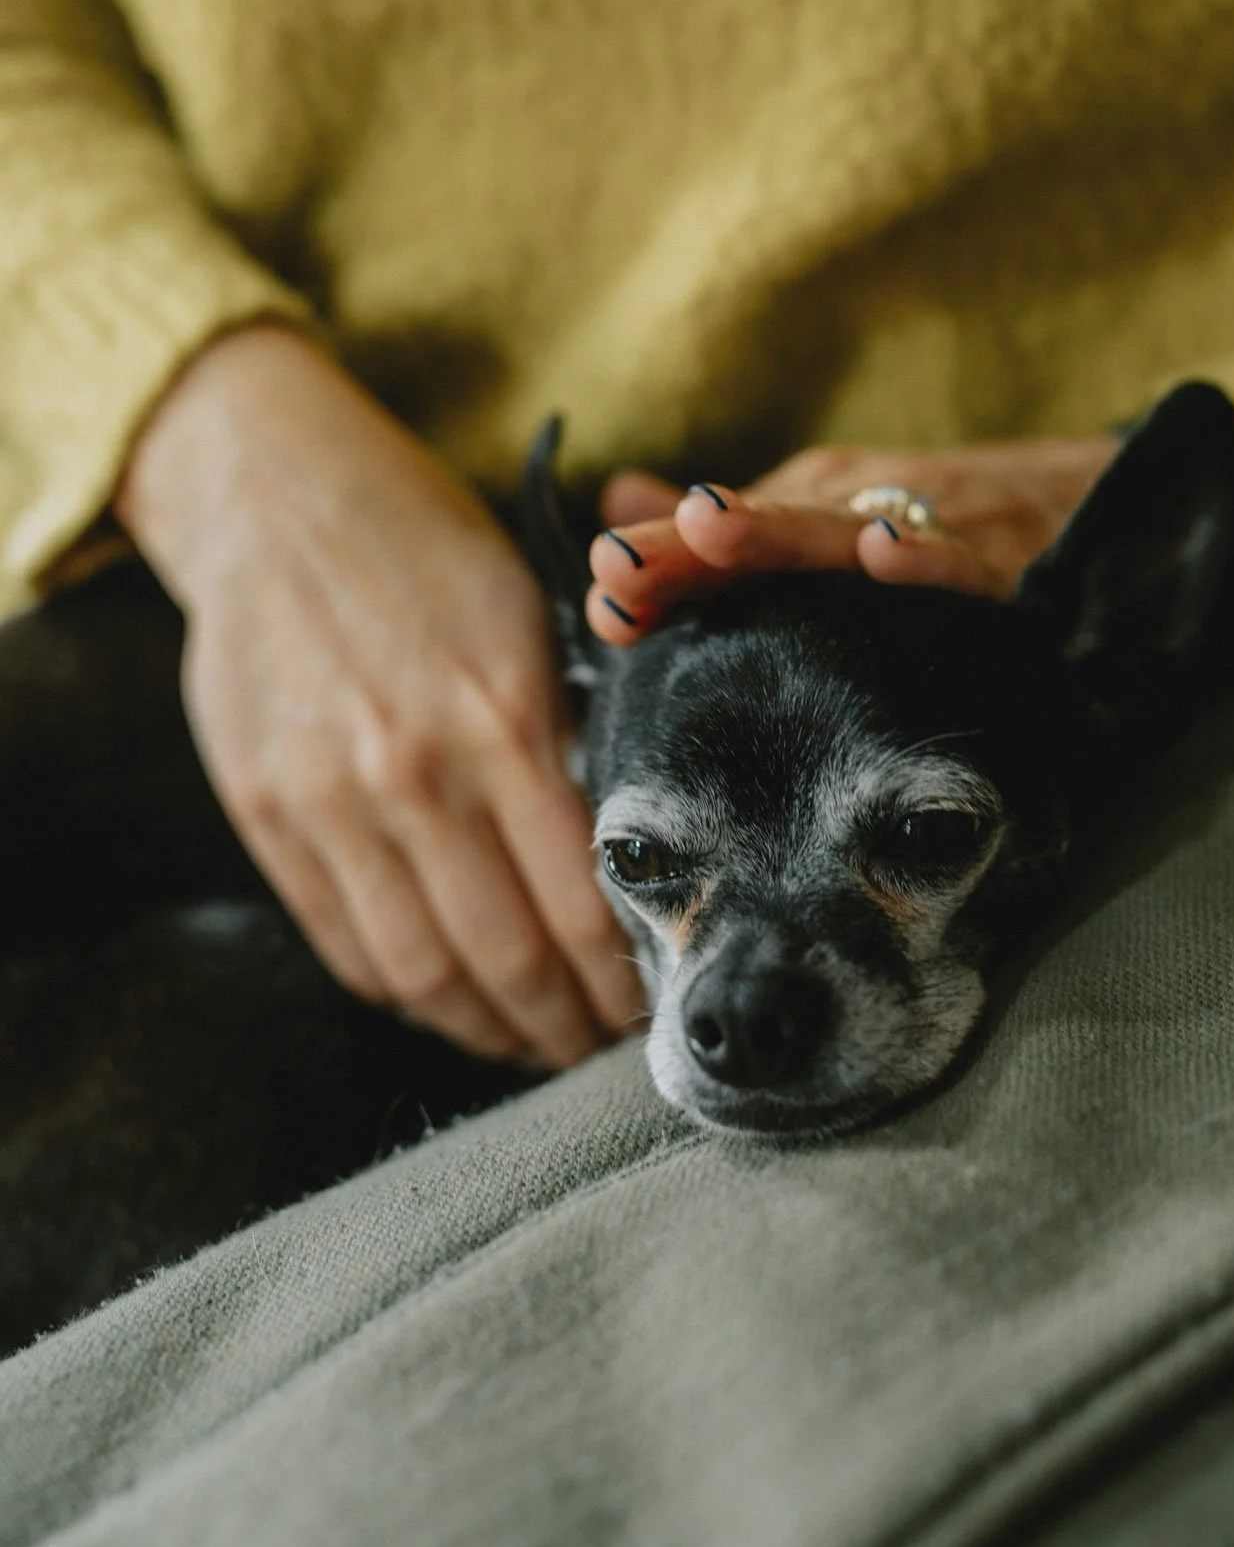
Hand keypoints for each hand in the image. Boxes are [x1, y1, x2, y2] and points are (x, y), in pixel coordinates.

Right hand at [116, 321, 639, 1066]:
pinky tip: (452, 1001)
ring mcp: (328, 801)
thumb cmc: (427, 547)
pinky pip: (345, 946)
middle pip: (506, 959)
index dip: (623, 979)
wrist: (273, 495)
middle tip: (605, 1051)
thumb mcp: (530, 613)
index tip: (654, 1008)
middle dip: (568, 1028)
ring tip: (534, 1043)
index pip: (580, 899)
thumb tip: (625, 860)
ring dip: (489, 1032)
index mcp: (500, 715)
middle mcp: (413, 772)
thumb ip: (570, 735)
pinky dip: (407, 995)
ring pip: (422, 974)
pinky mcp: (266, 816)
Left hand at [585, 435, 1119, 643]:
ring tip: (707, 525)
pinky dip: (930, 556)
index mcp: (808, 515)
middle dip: (687, 547)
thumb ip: (726, 535)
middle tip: (618, 568)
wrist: (1101, 506)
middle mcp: (858, 512)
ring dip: (775, 529)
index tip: (597, 598)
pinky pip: (966, 562)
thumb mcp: (826, 527)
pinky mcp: (1005, 563)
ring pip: (844, 530)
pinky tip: (887, 556)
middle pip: (761, 529)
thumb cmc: (946, 526)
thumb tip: (618, 501)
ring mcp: (928, 529)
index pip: (715, 539)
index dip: (655, 563)